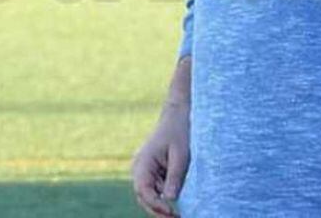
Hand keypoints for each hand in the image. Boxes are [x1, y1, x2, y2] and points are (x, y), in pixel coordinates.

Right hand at [131, 100, 190, 216]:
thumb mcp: (181, 154)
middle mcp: (140, 168)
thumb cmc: (180, 130)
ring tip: (181, 213)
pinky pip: (158, 188)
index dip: (156, 205)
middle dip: (159, 211)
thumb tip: (170, 200)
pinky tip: (181, 200)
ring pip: (151, 195)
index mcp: (142, 163)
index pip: (144, 191)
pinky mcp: (154, 170)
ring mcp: (145, 170)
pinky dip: (167, 195)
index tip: (172, 212)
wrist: (180, 112)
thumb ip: (175, 176)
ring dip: (163, 204)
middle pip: (145, 197)